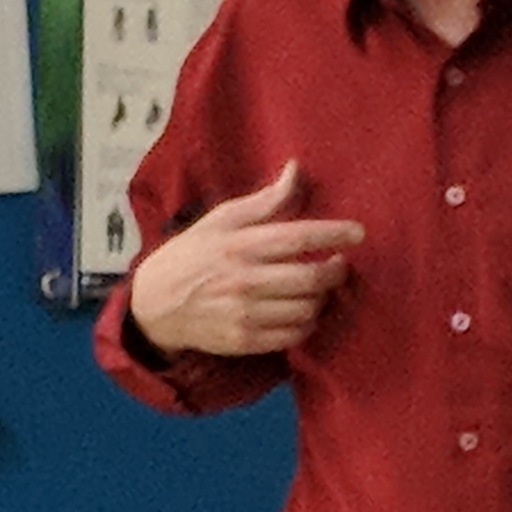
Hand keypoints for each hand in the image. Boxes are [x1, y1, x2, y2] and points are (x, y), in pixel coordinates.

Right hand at [125, 161, 363, 359]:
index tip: (358, 232)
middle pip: (309, 279)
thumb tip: (295, 170)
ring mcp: (244, 314)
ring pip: (306, 309)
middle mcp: (243, 281)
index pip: (297, 237)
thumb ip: (263, 201)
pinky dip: (307, 324)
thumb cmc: (191, 255)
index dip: (333, 234)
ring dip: (321, 298)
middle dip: (334, 271)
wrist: (152, 305)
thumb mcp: (220, 220)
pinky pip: (293, 336)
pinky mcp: (244, 341)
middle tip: (340, 265)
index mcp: (239, 245)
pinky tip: (303, 312)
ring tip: (318, 288)